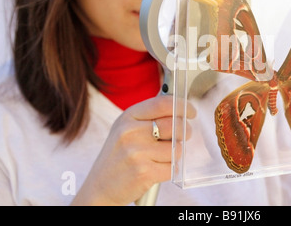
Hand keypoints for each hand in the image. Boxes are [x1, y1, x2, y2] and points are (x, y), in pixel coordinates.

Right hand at [71, 95, 195, 205]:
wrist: (100, 187)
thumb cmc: (118, 155)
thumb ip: (148, 117)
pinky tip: (157, 169)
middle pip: (175, 125)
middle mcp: (131, 132)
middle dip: (185, 131)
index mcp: (128, 117)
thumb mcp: (125, 128)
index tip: (191, 112)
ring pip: (176, 148)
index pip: (162, 104)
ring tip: (161, 157)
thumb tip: (179, 108)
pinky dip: (170, 170)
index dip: (182, 106)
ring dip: (175, 154)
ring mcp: (137, 153)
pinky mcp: (144, 173)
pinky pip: (172, 168)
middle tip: (184, 135)